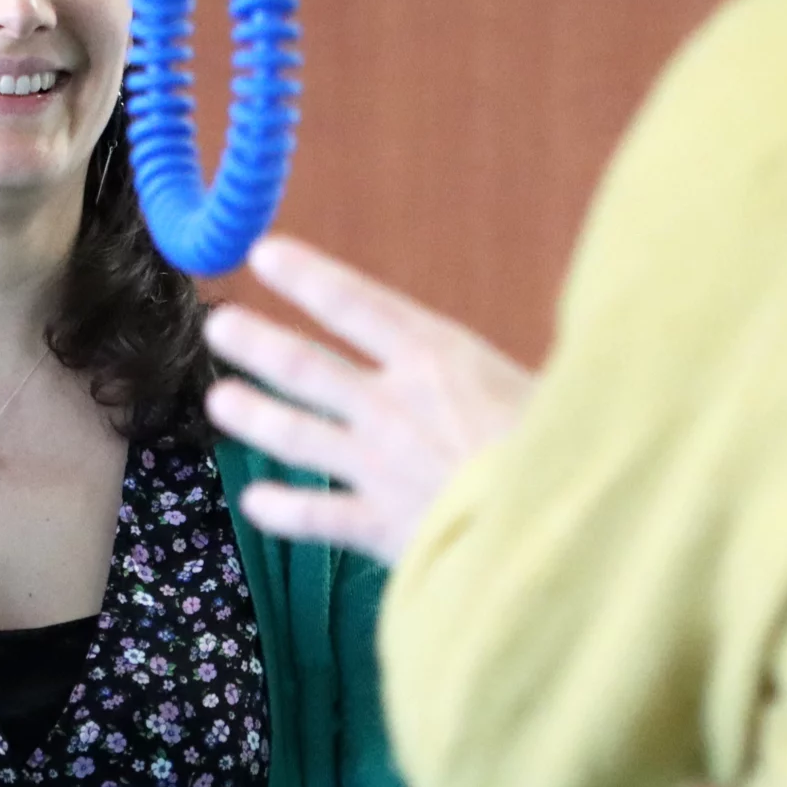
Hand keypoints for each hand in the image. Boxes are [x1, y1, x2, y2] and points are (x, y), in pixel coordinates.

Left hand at [201, 235, 535, 565]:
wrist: (552, 533)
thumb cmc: (566, 451)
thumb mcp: (546, 384)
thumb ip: (499, 374)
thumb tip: (498, 359)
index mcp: (439, 358)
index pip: (358, 305)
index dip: (307, 278)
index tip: (264, 254)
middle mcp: (395, 405)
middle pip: (308, 367)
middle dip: (259, 344)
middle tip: (220, 327)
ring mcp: (380, 465)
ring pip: (297, 434)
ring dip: (255, 415)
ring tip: (220, 401)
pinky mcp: (380, 525)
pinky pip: (315, 515)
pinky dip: (282, 509)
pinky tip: (253, 503)